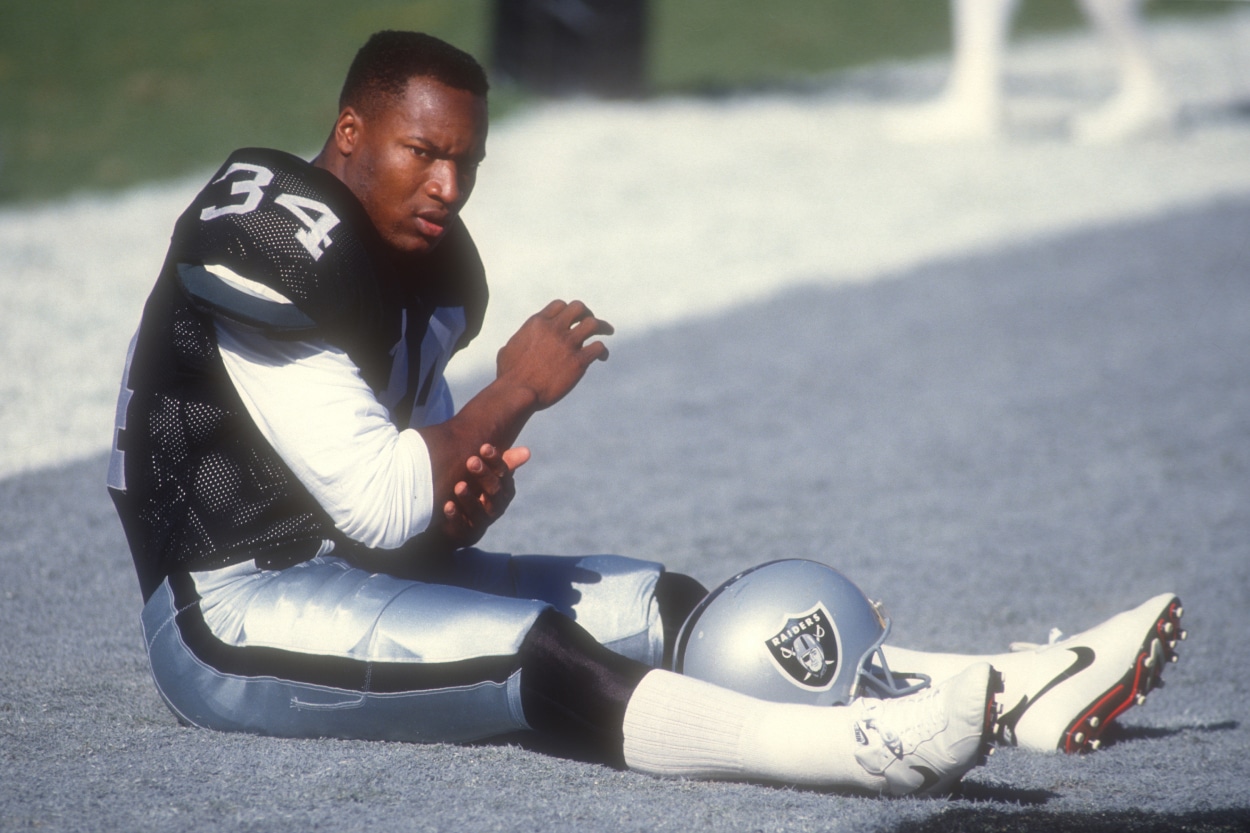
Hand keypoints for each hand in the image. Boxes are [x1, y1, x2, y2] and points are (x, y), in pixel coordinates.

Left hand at [439, 444, 530, 546]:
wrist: (460, 522)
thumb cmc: (478, 491)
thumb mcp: (490, 476)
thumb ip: (504, 463)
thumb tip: (527, 451)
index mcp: (505, 490)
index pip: (504, 475)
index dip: (496, 461)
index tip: (484, 447)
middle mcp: (497, 507)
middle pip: (494, 491)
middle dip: (484, 475)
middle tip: (471, 460)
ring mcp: (482, 521)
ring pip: (479, 511)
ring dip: (469, 498)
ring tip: (459, 485)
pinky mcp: (467, 533)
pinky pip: (462, 525)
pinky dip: (455, 516)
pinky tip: (447, 505)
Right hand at [496, 300, 613, 409]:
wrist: (517, 393)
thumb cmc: (509, 376)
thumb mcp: (507, 351)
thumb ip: (517, 342)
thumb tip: (512, 345)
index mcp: (537, 324)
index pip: (559, 305)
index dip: (568, 311)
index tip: (572, 320)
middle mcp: (554, 329)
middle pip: (579, 308)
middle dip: (587, 314)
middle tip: (591, 323)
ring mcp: (568, 344)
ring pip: (593, 324)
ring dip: (603, 326)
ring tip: (608, 331)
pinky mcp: (578, 361)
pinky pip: (599, 348)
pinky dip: (603, 351)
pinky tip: (602, 358)